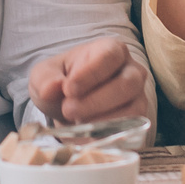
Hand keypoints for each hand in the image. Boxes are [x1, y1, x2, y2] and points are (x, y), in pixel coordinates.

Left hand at [28, 37, 150, 125]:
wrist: (68, 105)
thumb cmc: (62, 82)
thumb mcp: (45, 75)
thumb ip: (46, 78)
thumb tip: (50, 89)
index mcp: (111, 49)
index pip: (110, 56)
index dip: (91, 73)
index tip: (68, 89)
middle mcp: (131, 70)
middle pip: (126, 83)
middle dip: (95, 100)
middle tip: (68, 109)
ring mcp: (138, 95)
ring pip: (132, 108)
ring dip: (102, 119)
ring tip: (76, 122)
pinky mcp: (138, 118)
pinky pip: (131, 128)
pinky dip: (109, 134)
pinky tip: (89, 134)